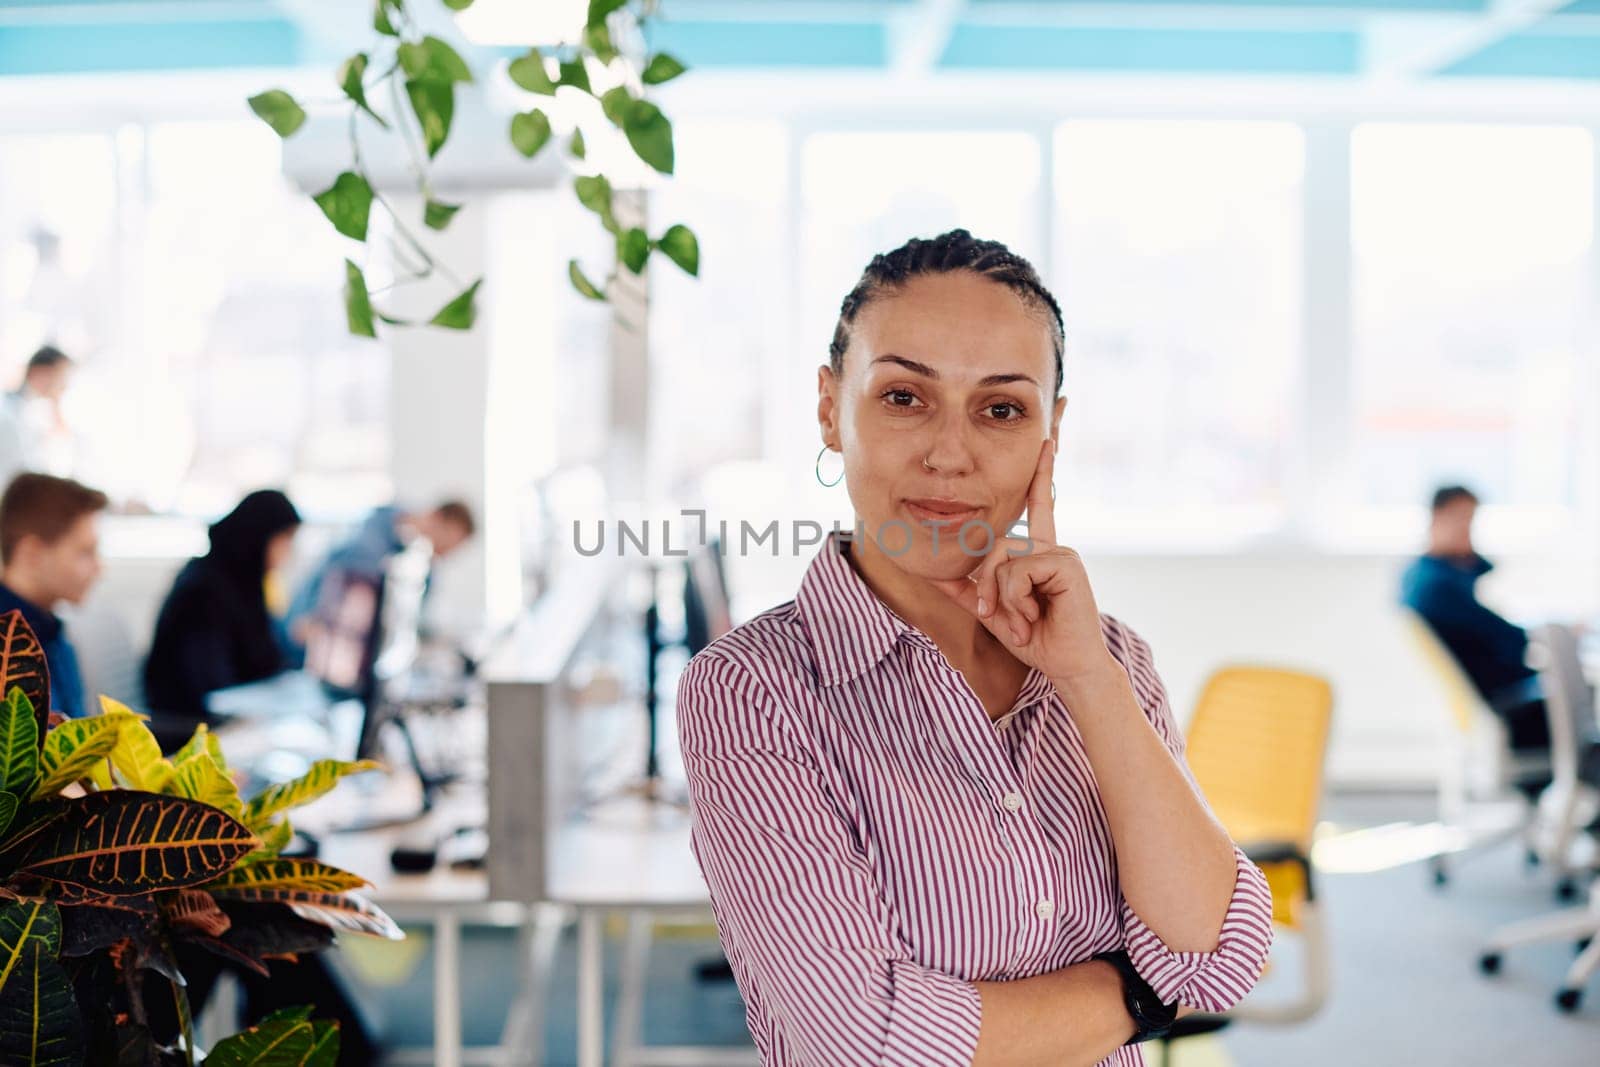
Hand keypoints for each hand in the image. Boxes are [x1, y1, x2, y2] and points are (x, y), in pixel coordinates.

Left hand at [928, 438, 1114, 684]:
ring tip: (1022, 619)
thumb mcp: (993, 610)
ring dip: (1002, 596)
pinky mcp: (1065, 563)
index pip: (1037, 505)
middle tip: (996, 616)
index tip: (1047, 442)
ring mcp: (1060, 553)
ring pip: (1003, 558)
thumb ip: (967, 589)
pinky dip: (1017, 597)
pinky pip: (1019, 569)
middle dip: (987, 586)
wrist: (1066, 664)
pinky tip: (1035, 613)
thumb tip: (934, 573)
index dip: (1041, 474)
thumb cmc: (1035, 637)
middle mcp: (1051, 546)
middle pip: (995, 546)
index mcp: (1038, 552)